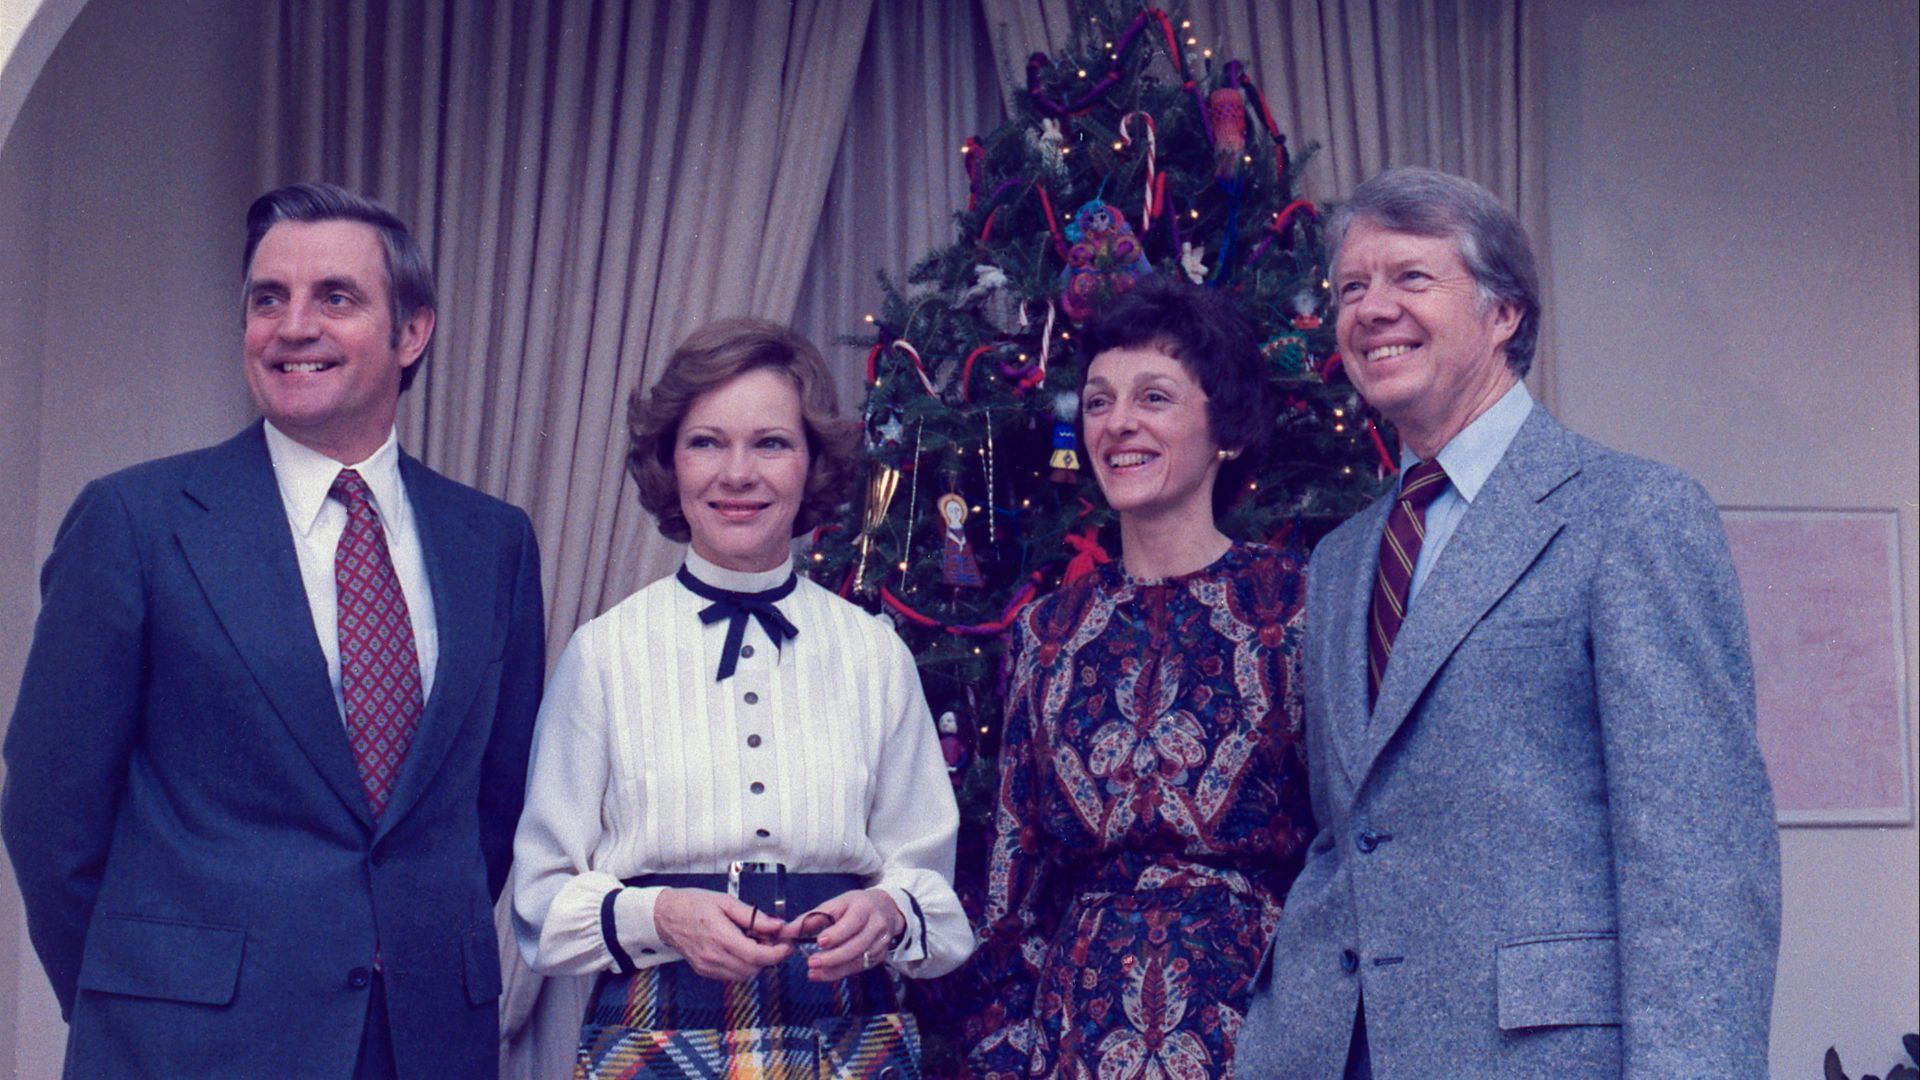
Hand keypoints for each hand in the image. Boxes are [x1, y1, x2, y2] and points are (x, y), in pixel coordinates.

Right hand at [652, 888, 791, 981]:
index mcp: (720, 936)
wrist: (666, 916)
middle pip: (753, 968)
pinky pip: (731, 975)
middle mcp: (713, 956)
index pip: (756, 956)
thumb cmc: (694, 904)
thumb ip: (754, 916)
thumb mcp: (726, 902)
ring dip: (755, 962)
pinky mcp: (704, 971)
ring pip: (744, 975)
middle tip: (770, 940)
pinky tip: (739, 949)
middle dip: (767, 957)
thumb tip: (778, 925)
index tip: (786, 946)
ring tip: (753, 942)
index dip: (776, 954)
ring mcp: (707, 966)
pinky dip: (742, 965)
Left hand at [783, 888, 905, 982]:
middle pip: (857, 945)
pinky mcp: (880, 956)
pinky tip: (825, 974)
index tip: (820, 942)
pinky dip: (841, 972)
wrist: (887, 909)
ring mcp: (881, 942)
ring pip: (859, 960)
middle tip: (812, 962)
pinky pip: (860, 968)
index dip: (838, 933)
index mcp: (864, 908)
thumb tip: (785, 931)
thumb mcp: (836, 904)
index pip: (853, 922)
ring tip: (814, 973)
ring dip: (835, 969)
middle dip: (833, 957)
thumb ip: (811, 918)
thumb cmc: (856, 905)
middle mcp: (876, 925)